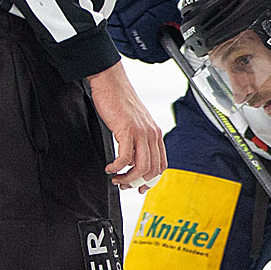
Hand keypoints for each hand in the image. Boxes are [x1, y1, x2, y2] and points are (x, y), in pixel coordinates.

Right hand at [87, 60, 166, 190]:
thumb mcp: (134, 124)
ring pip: (140, 167)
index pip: (161, 165)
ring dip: (127, 178)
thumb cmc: (119, 102)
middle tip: (123, 185)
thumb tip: (131, 162)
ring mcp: (141, 132)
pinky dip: (116, 167)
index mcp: (156, 133)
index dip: (151, 180)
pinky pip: (124, 158)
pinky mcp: (127, 130)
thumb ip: (136, 142)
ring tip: (116, 178)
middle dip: (137, 183)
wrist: (111, 82)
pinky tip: (109, 167)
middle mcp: (152, 134)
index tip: (139, 187)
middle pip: (152, 170)